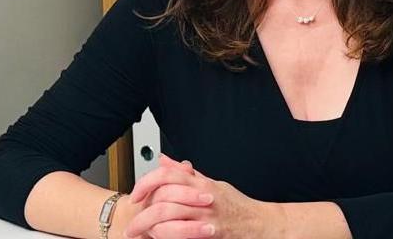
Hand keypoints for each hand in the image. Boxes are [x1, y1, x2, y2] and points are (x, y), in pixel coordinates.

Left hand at [124, 155, 280, 238]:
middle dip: (142, 212)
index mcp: (201, 183)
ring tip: (138, 234)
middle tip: (132, 223)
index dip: (146, 183)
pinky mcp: (210, 233)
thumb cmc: (237, 207)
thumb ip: (186, 175)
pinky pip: (181, 233)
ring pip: (168, 215)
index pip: (167, 175)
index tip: (136, 195)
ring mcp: (206, 216)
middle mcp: (202, 197)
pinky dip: (166, 236)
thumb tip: (164, 160)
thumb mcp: (213, 184)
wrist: (260, 225)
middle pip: (163, 197)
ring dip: (148, 227)